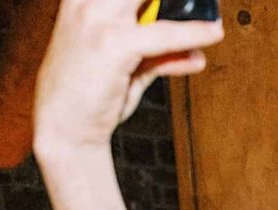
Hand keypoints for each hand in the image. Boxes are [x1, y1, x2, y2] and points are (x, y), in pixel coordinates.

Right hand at [34, 0, 223, 157]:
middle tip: (202, 2)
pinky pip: (163, 34)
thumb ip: (161, 55)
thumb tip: (197, 55)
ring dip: (185, 4)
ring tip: (211, 9)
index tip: (190, 1)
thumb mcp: (130, 67)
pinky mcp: (112, 42)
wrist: (64, 129)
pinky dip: (192, 34)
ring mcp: (97, 19)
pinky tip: (213, 32)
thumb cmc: (89, 94)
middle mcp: (86, 2)